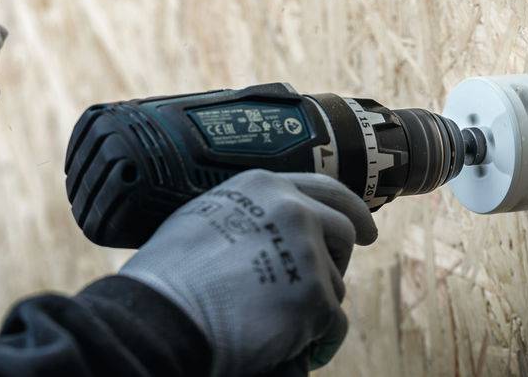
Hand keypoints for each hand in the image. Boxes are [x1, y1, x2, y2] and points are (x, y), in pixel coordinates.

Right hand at [120, 170, 375, 375]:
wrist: (163, 315)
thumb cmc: (170, 274)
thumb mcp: (206, 217)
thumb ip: (249, 213)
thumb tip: (272, 228)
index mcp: (263, 186)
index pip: (325, 188)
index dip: (350, 209)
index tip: (364, 230)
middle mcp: (292, 209)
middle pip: (344, 228)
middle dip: (341, 256)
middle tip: (328, 278)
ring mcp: (306, 250)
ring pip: (335, 280)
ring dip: (313, 301)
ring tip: (271, 315)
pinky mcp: (315, 295)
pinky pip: (332, 321)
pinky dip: (314, 336)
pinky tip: (282, 340)